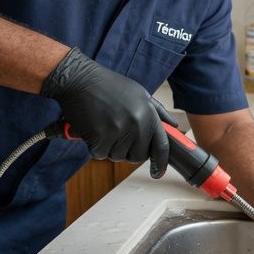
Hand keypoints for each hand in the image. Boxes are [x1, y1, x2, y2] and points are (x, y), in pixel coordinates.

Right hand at [41, 48, 176, 177]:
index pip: (161, 146)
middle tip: (117, 136)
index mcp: (149, 113)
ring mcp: (118, 130)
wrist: (80, 79)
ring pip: (117, 156)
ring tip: (104, 126)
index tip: (158, 173)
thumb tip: (173, 126)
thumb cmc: (108, 86)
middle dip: (128, 151)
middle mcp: (137, 123)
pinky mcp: (100, 136)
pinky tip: (93, 129)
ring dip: (109, 147)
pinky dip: (95, 146)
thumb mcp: (139, 93)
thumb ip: (157, 111)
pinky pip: (100, 154)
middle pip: (138, 156)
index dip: (161, 163)